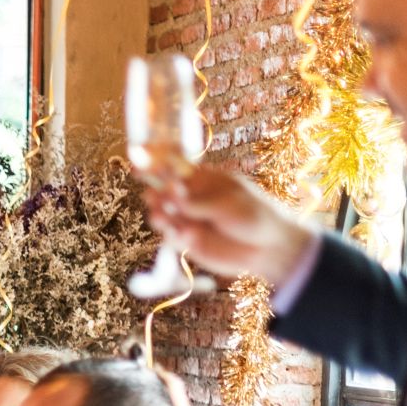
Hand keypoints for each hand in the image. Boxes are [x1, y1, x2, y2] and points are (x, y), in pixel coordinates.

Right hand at [144, 166, 316, 285]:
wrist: (268, 247)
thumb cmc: (254, 214)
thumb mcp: (227, 202)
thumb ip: (197, 201)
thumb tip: (170, 192)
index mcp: (201, 179)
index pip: (173, 167)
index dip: (155, 162)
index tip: (138, 159)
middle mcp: (189, 198)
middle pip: (161, 190)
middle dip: (154, 191)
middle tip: (153, 193)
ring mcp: (186, 220)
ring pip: (162, 214)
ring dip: (158, 213)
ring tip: (161, 216)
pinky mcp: (186, 242)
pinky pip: (171, 237)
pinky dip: (173, 236)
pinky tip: (185, 235)